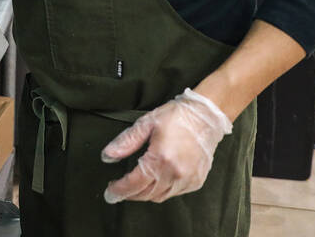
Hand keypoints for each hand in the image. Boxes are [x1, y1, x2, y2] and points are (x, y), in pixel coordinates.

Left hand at [100, 87, 231, 203]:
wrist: (206, 117)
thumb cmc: (177, 116)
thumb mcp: (146, 123)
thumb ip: (126, 142)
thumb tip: (107, 156)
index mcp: (161, 159)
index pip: (134, 184)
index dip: (119, 190)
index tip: (109, 194)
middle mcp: (175, 173)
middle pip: (146, 194)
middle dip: (129, 194)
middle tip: (118, 189)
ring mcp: (187, 179)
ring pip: (160, 196)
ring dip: (145, 194)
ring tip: (134, 186)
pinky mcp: (196, 181)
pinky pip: (174, 193)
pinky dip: (161, 191)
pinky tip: (155, 181)